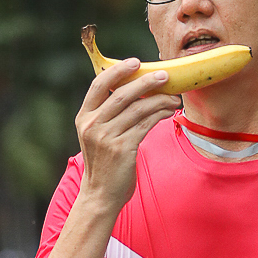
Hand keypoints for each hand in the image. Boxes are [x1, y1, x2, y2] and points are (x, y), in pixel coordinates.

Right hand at [75, 58, 179, 217]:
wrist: (101, 195)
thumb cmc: (104, 164)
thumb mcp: (97, 136)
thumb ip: (108, 115)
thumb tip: (136, 90)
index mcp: (84, 118)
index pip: (99, 85)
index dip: (118, 70)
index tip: (136, 62)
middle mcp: (92, 125)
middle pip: (122, 94)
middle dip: (146, 82)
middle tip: (165, 76)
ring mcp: (106, 137)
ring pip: (138, 109)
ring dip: (159, 100)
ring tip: (173, 97)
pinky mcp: (122, 148)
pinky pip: (146, 124)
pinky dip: (159, 115)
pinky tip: (168, 112)